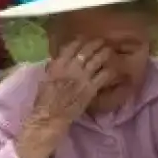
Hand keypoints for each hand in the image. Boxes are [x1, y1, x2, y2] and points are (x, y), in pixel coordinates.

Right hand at [16, 39, 114, 157]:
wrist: (49, 118)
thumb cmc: (44, 102)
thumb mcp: (45, 79)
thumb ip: (54, 68)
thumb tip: (59, 60)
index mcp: (57, 65)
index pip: (71, 46)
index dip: (80, 40)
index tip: (85, 38)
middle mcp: (70, 68)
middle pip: (87, 50)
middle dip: (96, 44)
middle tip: (101, 42)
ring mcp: (82, 78)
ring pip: (98, 59)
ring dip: (105, 53)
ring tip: (109, 51)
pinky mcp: (91, 89)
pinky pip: (104, 75)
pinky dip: (110, 70)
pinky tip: (113, 69)